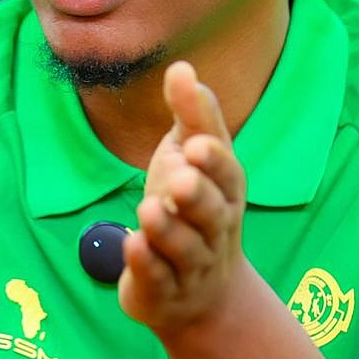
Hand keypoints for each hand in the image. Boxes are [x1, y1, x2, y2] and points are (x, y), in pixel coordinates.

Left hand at [118, 61, 246, 336]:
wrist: (201, 293)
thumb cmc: (193, 205)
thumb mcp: (191, 156)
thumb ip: (191, 114)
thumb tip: (181, 66)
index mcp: (225, 190)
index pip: (227, 174)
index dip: (214, 161)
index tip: (197, 144)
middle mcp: (215, 228)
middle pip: (211, 213)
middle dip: (196, 196)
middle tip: (178, 179)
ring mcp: (192, 264)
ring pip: (184, 248)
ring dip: (167, 230)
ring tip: (147, 208)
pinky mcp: (164, 291)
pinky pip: (159, 279)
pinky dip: (147, 264)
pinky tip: (131, 244)